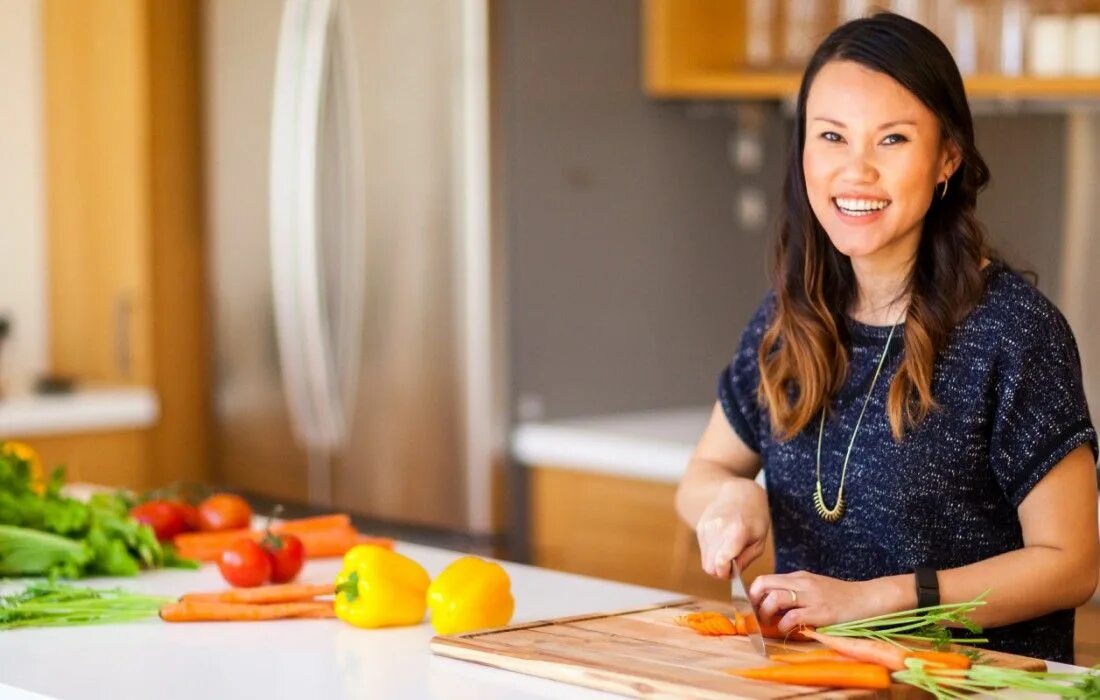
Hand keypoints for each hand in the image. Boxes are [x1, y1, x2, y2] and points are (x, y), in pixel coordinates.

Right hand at [695, 479, 768, 578]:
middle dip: (721, 571)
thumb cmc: (755, 517)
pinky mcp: (700, 527)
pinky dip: (712, 552)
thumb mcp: (760, 539)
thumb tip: (731, 574)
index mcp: (736, 531)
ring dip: (716, 562)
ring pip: (705, 561)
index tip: (734, 571)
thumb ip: (746, 559)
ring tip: (730, 550)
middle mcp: (717, 529)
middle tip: (733, 564)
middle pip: (710, 567)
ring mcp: (706, 527)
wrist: (739, 492)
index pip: (720, 563)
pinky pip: (704, 551)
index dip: (726, 573)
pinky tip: (723, 541)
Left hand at [748, 571, 901, 632]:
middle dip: (753, 601)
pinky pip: (793, 616)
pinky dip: (783, 625)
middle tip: (756, 615)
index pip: (765, 579)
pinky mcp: (821, 612)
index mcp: (799, 577)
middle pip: (764, 584)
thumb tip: (773, 603)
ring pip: (775, 598)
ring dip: (766, 613)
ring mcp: (811, 596)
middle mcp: (802, 583)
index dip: (753, 593)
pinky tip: (785, 629)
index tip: (751, 607)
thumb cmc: (841, 595)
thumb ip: (796, 591)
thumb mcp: (815, 586)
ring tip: (768, 623)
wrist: (867, 598)